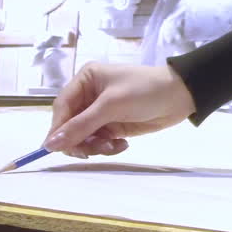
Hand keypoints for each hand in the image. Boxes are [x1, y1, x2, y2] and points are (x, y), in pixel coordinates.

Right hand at [44, 63, 196, 158]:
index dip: (57, 129)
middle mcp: (89, 95)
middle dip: (79, 140)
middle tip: (93, 150)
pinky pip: (99, 143)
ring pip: (83, 138)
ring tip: (113, 145)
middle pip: (69, 126)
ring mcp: (101, 112)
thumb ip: (81, 125)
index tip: (54, 149)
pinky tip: (123, 144)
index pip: (62, 107)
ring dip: (95, 146)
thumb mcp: (111, 105)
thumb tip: (49, 144)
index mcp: (86, 80)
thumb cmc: (145, 91)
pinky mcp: (113, 126)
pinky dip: (107, 147)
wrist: (181, 96)